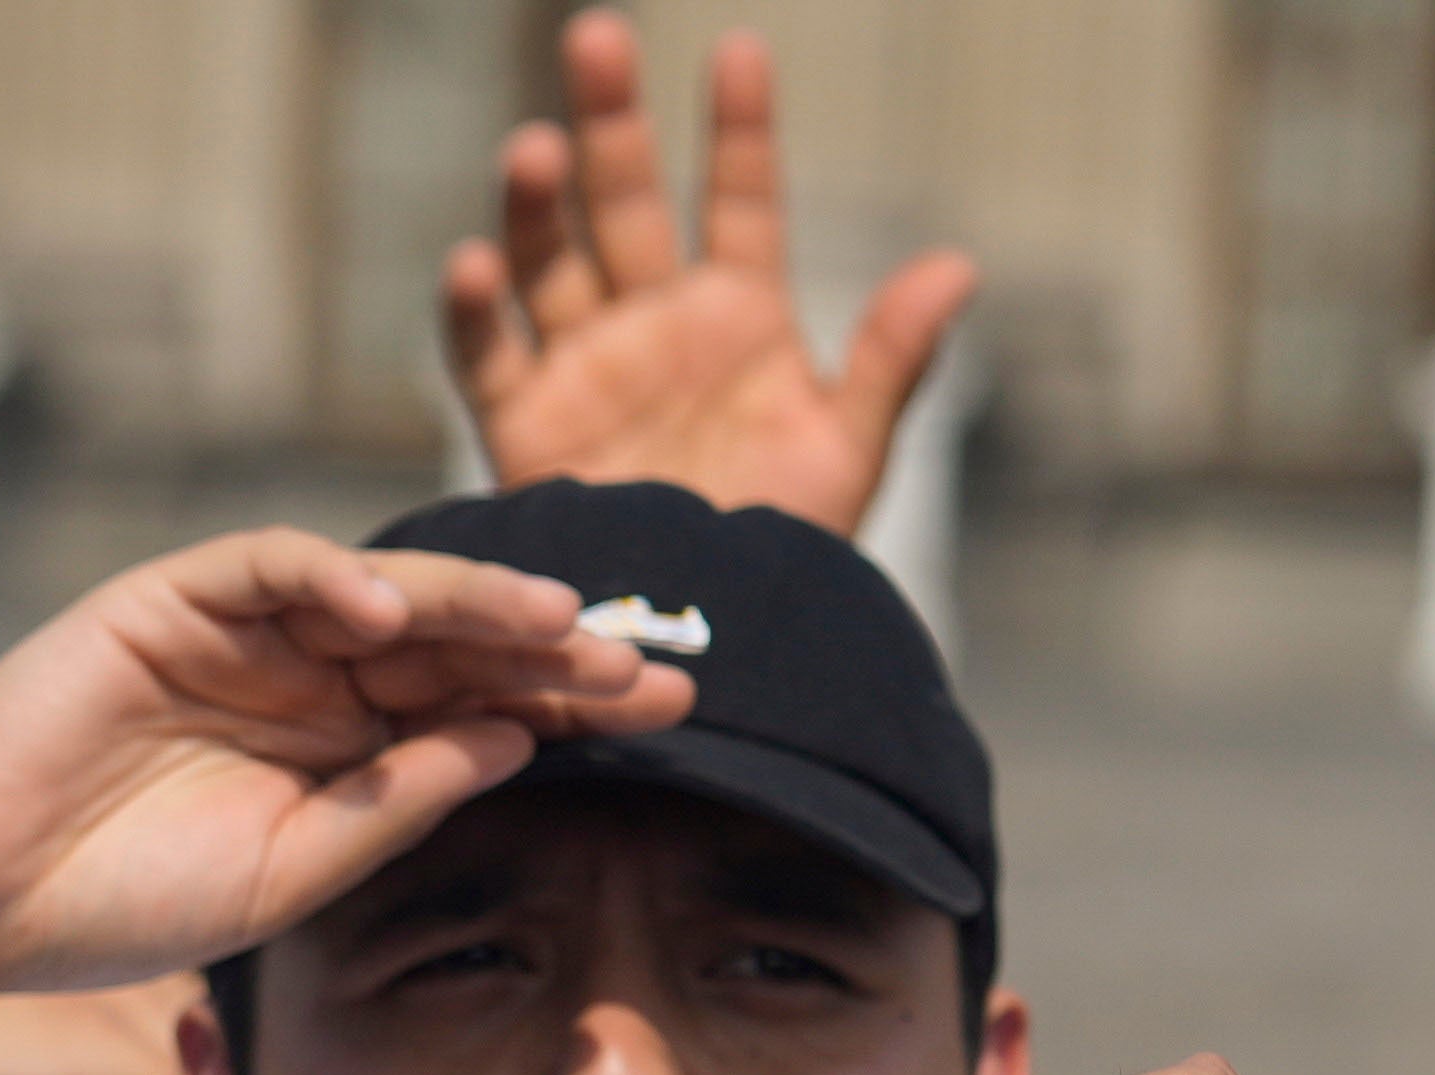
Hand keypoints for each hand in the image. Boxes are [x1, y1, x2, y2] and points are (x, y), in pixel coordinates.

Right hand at [0, 534, 687, 1009]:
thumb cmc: (117, 903)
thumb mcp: (291, 875)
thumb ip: (397, 806)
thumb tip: (515, 745)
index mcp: (346, 746)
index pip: (480, 706)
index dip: (569, 705)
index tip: (670, 716)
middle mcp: (310, 674)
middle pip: (457, 639)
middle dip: (553, 647)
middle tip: (648, 660)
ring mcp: (244, 630)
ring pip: (381, 589)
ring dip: (471, 599)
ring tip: (556, 620)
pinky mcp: (171, 597)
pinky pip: (267, 566)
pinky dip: (330, 576)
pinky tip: (392, 606)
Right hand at [448, 16, 975, 536]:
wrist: (711, 654)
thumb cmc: (788, 557)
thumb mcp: (849, 453)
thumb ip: (893, 359)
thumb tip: (959, 264)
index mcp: (739, 317)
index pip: (740, 197)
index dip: (739, 127)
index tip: (739, 52)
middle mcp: (654, 326)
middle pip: (625, 201)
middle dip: (611, 121)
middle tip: (595, 38)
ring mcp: (586, 372)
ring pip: (552, 263)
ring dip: (539, 205)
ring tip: (535, 149)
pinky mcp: (528, 433)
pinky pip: (492, 361)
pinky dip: (476, 314)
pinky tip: (475, 264)